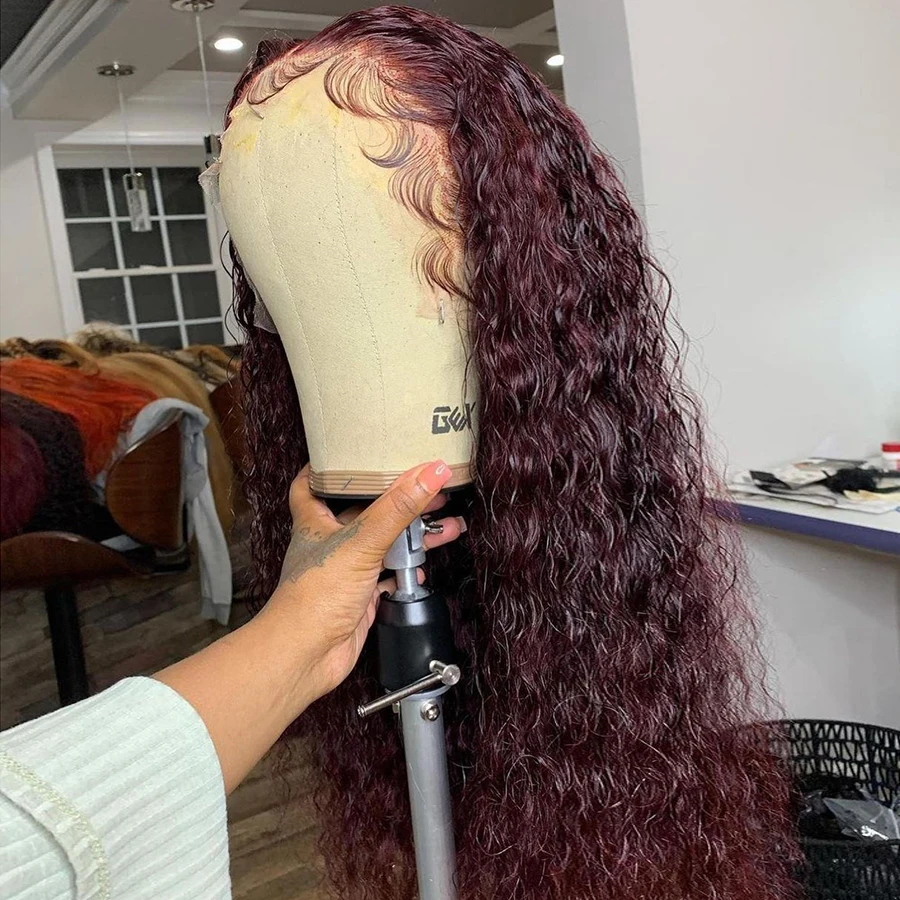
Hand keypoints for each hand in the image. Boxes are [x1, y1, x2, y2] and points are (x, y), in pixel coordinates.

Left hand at [257, 460, 465, 705]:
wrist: (306, 654)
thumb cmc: (314, 595)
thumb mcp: (361, 540)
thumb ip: (398, 507)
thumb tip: (431, 471)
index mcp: (316, 520)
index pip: (313, 483)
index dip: (329, 467)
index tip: (352, 451)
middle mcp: (329, 542)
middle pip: (366, 512)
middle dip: (398, 501)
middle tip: (430, 489)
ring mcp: (345, 571)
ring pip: (383, 544)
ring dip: (411, 536)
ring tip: (447, 525)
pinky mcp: (360, 597)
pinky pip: (388, 577)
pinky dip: (407, 571)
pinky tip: (423, 567)